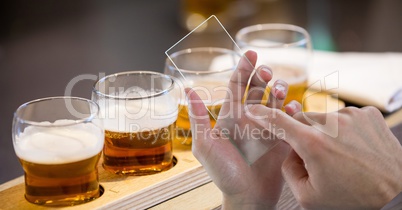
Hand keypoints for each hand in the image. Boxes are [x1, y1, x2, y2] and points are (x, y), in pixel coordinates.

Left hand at [185, 51, 299, 208]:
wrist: (247, 196)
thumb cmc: (223, 173)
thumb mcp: (205, 144)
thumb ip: (199, 118)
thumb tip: (188, 90)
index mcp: (231, 117)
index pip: (237, 86)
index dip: (243, 68)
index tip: (250, 53)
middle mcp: (249, 118)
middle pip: (258, 89)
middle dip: (262, 76)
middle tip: (266, 71)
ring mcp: (267, 127)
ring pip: (275, 100)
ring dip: (279, 90)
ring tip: (279, 89)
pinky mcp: (282, 138)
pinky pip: (290, 119)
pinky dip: (293, 110)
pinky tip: (292, 107)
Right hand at [248, 101, 401, 208]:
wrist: (396, 193)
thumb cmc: (352, 198)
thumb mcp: (308, 196)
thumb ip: (288, 169)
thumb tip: (289, 150)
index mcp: (312, 143)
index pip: (278, 121)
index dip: (261, 113)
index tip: (251, 108)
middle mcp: (331, 123)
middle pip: (302, 120)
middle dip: (303, 136)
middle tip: (318, 158)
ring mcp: (351, 115)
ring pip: (324, 119)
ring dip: (326, 133)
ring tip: (342, 155)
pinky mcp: (368, 113)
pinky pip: (344, 117)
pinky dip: (344, 129)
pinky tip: (354, 147)